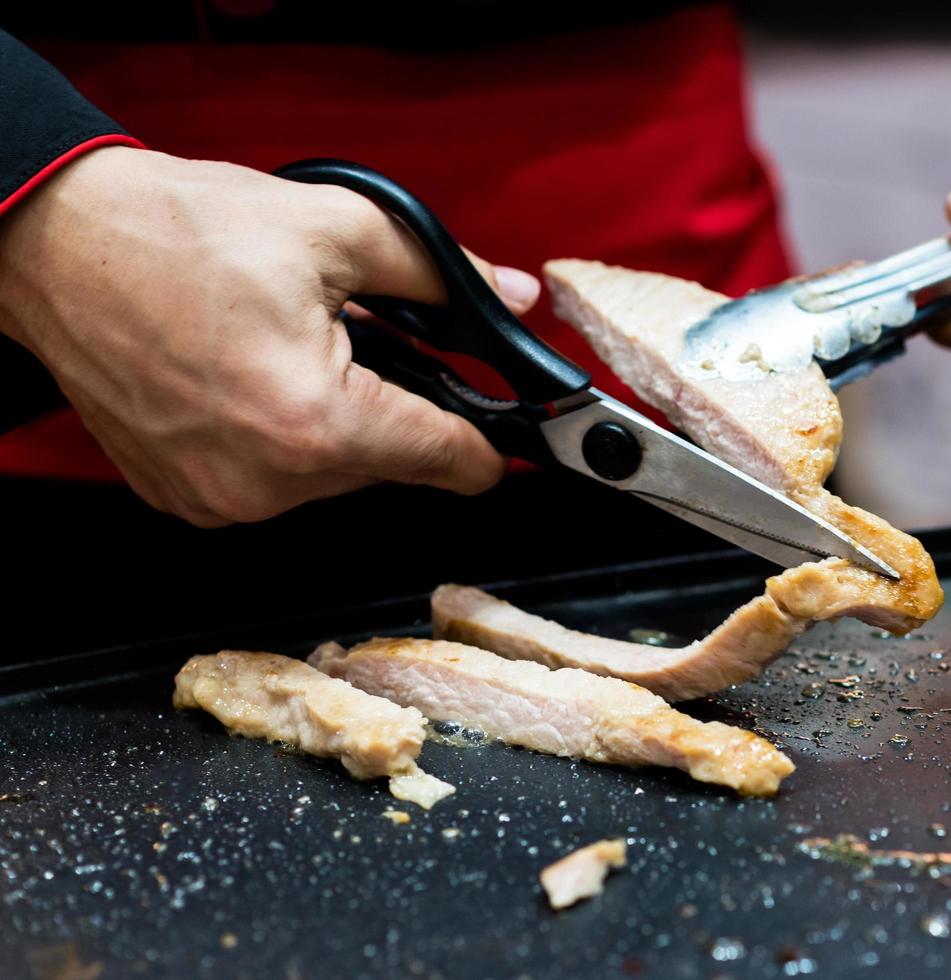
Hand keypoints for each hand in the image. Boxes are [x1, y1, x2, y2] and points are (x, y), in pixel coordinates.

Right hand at [0, 147, 540, 525]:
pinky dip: (280, 440)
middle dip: (394, 408)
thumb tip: (509, 297)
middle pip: (390, 466)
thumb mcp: (337, 228)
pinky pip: (273, 482)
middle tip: (360, 343)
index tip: (501, 439)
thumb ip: (441, 273)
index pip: (448, 462)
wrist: (53, 244)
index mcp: (316, 421)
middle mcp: (268, 481)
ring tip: (291, 350)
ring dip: (334, 424)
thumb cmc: (175, 232)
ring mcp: (221, 499)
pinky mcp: (185, 500)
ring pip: (332, 476)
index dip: (486, 444)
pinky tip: (251, 380)